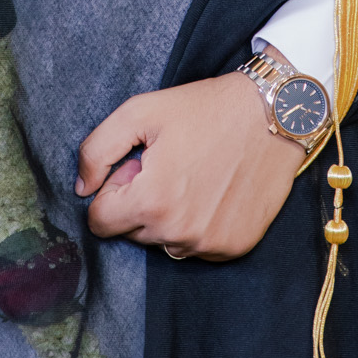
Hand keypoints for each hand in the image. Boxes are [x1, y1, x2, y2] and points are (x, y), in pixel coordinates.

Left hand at [76, 72, 303, 259]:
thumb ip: (96, 151)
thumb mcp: (140, 112)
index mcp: (151, 202)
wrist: (274, 114)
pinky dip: (199, 225)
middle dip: (141, 201)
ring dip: (170, 216)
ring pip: (165, 242)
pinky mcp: (235, 247)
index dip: (113, 188)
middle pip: (132, 232)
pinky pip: (198, 248)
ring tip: (195, 176)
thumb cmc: (206, 109)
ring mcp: (209, 244)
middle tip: (170, 165)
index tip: (137, 167)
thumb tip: (83, 188)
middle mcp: (178, 233)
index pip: (100, 221)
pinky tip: (215, 191)